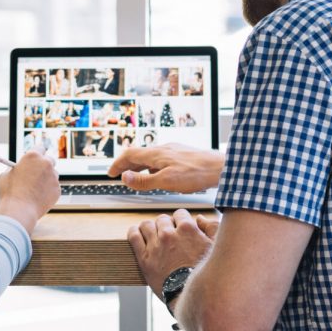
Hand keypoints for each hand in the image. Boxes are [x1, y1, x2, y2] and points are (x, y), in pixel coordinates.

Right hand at [0, 152, 59, 233]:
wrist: (19, 211)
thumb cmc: (10, 192)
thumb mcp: (6, 175)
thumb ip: (15, 168)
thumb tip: (19, 168)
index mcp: (32, 156)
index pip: (39, 147)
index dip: (37, 152)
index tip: (36, 156)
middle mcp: (46, 164)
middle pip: (49, 160)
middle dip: (44, 165)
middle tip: (38, 172)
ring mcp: (53, 177)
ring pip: (52, 175)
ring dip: (46, 179)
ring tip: (34, 189)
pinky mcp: (57, 189)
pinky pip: (53, 188)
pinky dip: (48, 191)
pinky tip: (37, 198)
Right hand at [109, 143, 224, 192]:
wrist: (221, 168)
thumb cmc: (197, 174)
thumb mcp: (166, 181)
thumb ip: (144, 181)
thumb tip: (125, 177)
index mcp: (157, 154)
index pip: (129, 154)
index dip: (118, 164)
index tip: (110, 173)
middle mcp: (164, 149)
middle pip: (138, 154)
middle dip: (126, 164)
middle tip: (118, 174)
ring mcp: (174, 151)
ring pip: (150, 157)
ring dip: (139, 166)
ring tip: (135, 176)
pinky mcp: (182, 155)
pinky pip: (161, 159)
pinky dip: (152, 166)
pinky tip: (158, 175)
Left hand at [127, 210, 217, 298]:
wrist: (190, 296)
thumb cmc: (206, 274)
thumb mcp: (216, 248)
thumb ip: (211, 228)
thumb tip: (199, 218)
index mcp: (188, 229)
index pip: (179, 214)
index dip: (180, 221)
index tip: (180, 230)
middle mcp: (169, 234)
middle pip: (163, 219)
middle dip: (166, 226)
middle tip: (169, 237)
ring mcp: (155, 245)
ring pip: (147, 225)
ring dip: (151, 228)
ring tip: (153, 236)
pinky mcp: (144, 258)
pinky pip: (133, 236)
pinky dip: (134, 232)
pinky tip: (137, 233)